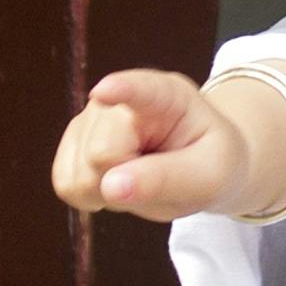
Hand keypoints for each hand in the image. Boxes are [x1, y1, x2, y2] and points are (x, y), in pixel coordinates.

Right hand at [52, 64, 285, 223]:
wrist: (210, 157)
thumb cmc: (219, 164)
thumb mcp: (211, 178)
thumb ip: (165, 183)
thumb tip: (114, 189)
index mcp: (167, 95)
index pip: (142, 90)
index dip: (125, 92)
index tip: (107, 92)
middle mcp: (123, 100)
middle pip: (104, 153)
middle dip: (132, 177)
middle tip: (165, 174)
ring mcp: (93, 118)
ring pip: (77, 174)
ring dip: (111, 189)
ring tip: (149, 176)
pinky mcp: (74, 141)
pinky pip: (66, 184)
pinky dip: (94, 195)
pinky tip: (125, 181)